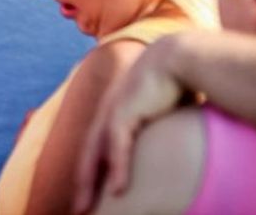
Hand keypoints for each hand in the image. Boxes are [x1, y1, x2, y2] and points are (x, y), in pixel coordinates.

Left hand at [74, 35, 187, 212]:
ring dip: (89, 183)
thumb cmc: (177, 84)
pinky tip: (118, 190)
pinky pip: (117, 145)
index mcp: (114, 113)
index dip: (90, 173)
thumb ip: (158, 131)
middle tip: (76, 210)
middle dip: (81, 184)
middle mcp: (108, 112)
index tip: (87, 195)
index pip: (95, 148)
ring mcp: (114, 110)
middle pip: (88, 155)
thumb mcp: (161, 112)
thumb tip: (170, 149)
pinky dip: (117, 168)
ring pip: (95, 153)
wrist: (179, 57)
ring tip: (84, 207)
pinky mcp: (126, 110)